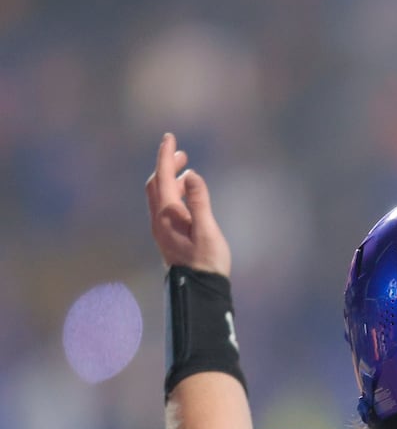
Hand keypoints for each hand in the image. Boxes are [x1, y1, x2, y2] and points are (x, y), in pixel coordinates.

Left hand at [145, 133, 230, 275]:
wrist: (199, 291)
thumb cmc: (207, 262)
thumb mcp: (207, 231)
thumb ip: (199, 202)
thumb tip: (191, 175)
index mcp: (167, 215)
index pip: (162, 178)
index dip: (165, 156)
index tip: (169, 137)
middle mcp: (159, 220)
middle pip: (156, 184)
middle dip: (165, 165)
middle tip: (181, 152)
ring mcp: (162, 229)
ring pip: (159, 195)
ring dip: (168, 178)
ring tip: (185, 170)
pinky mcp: (168, 236)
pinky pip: (164, 206)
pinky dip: (172, 192)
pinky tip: (185, 196)